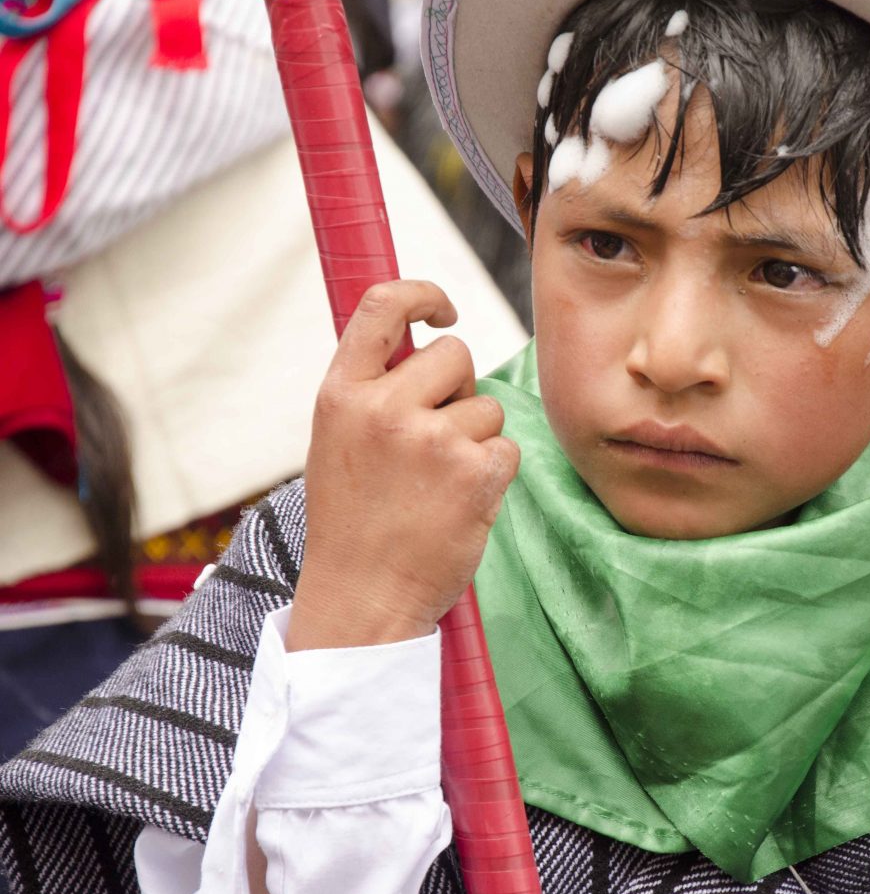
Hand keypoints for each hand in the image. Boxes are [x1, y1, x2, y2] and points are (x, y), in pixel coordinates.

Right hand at [287, 281, 519, 650]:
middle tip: (435, 441)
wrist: (361, 599)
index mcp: (342, 394)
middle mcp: (385, 408)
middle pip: (457, 356)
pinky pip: (507, 448)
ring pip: (488, 408)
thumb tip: (423, 344)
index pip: (382, 305)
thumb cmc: (353, 523)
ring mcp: (432, 440)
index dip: (423, 294)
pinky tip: (460, 504)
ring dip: (476, 441)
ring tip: (438, 485)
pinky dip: (494, 475)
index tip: (444, 311)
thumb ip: (373, 391)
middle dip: (459, 390)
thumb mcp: (338, 442)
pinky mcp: (474, 473)